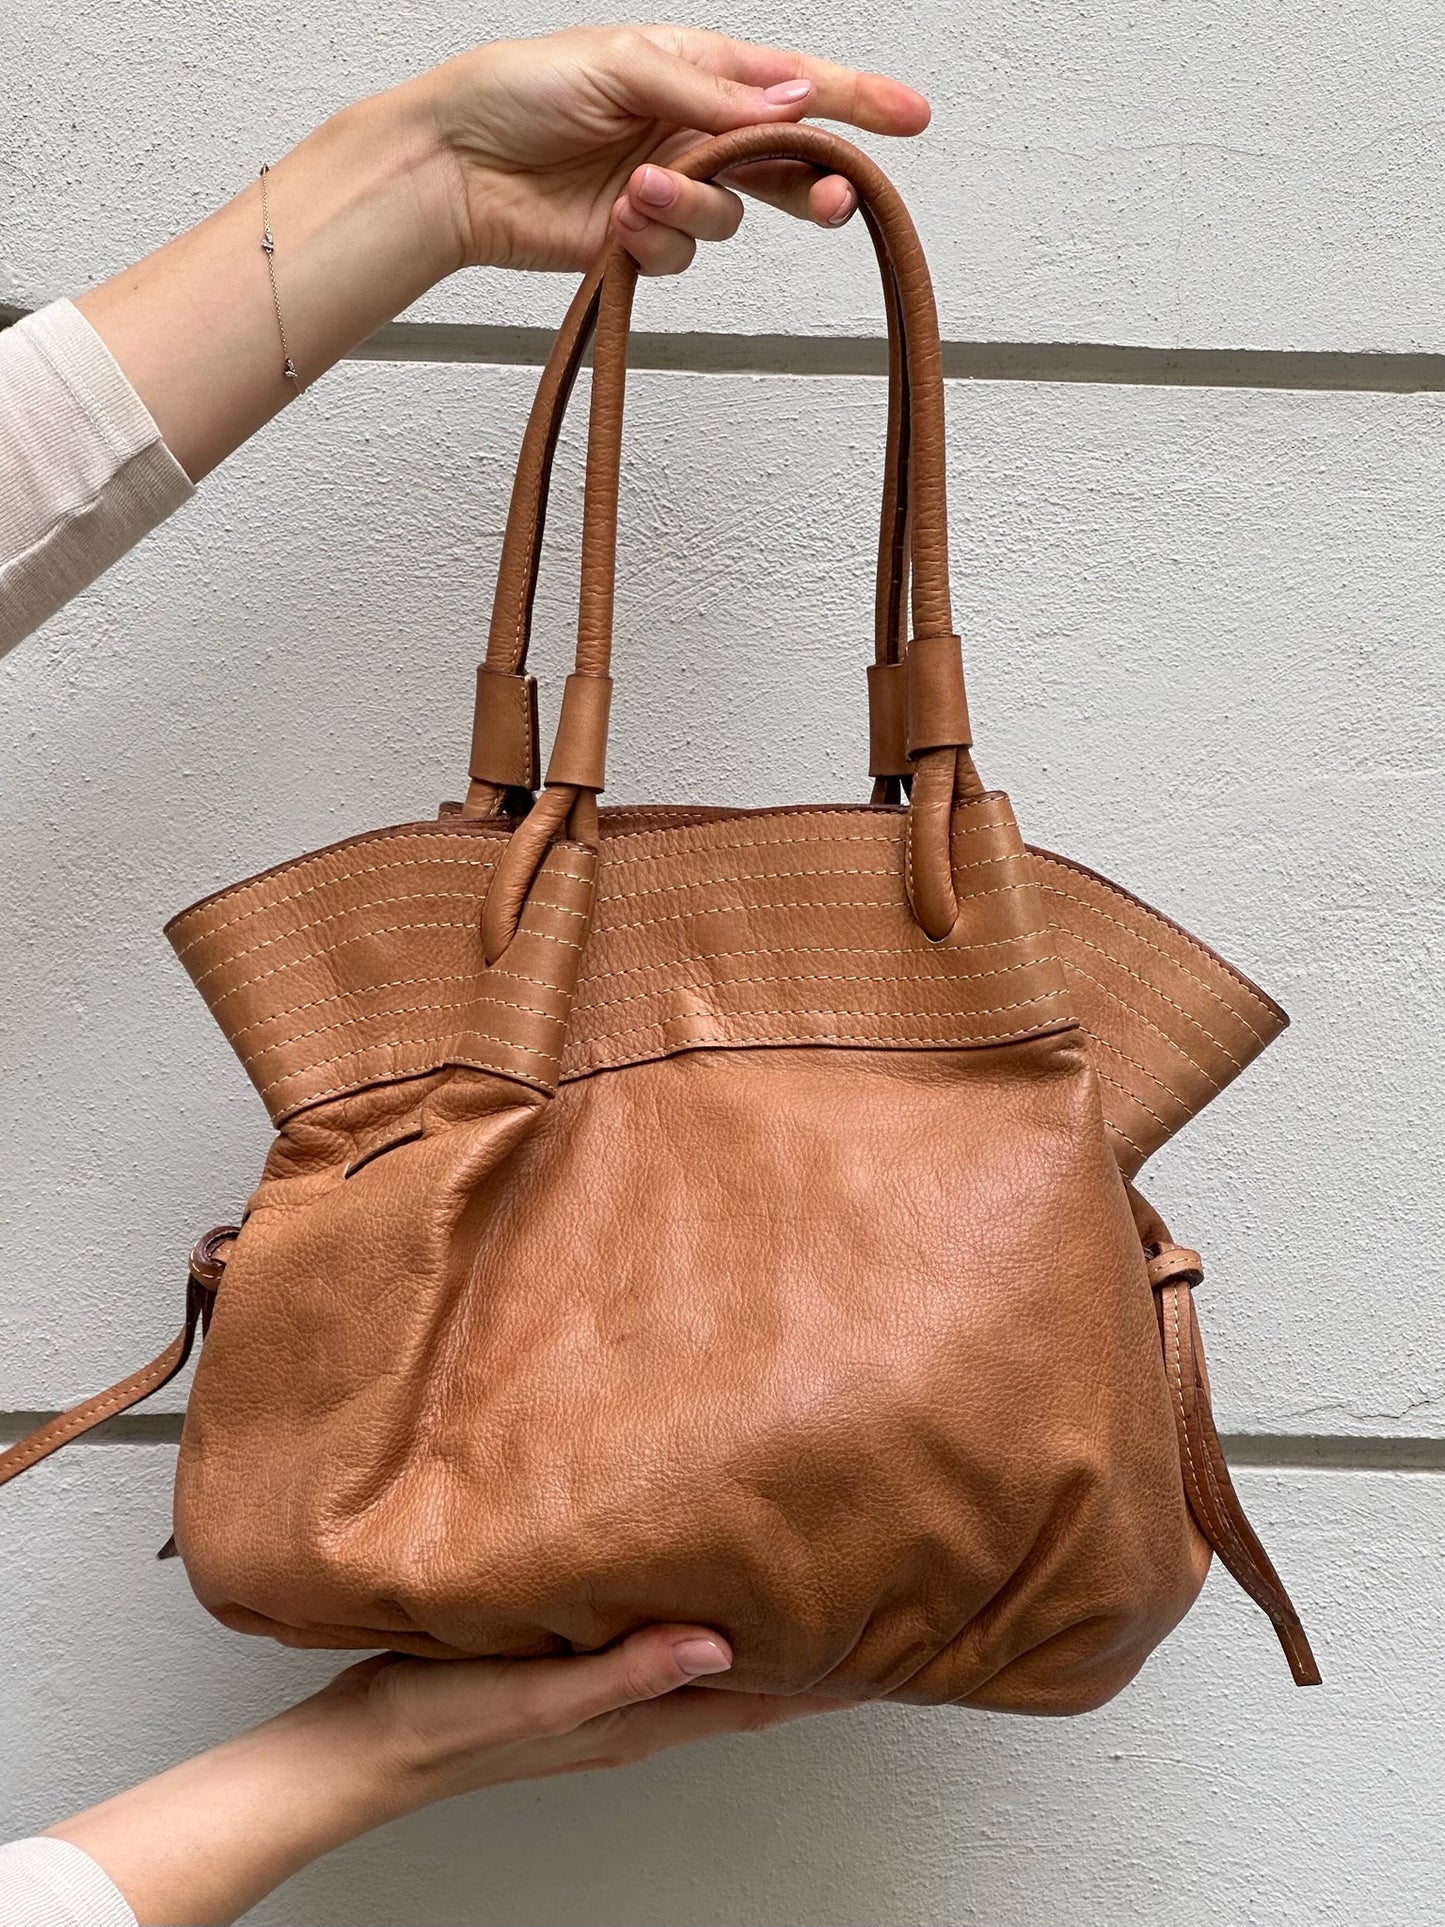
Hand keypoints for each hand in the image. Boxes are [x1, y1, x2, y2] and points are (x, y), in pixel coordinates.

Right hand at [49, 1627, 841, 1923]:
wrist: (354, 1750)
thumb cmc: (434, 1729)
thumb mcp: (534, 1699)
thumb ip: (624, 1672)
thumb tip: (719, 1645)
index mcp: (637, 1720)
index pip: (761, 1697)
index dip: (832, 1675)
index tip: (896, 1639)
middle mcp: (631, 1708)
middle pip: (749, 1679)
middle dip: (813, 1646)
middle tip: (871, 1596)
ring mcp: (600, 1691)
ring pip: (705, 1657)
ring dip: (758, 1628)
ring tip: (807, 1581)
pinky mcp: (566, 1667)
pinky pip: (654, 1640)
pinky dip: (693, 1616)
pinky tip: (689, 1580)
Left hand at [413, 24, 930, 275]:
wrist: (456, 165)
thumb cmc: (521, 92)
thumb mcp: (623, 65)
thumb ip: (711, 93)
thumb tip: (790, 98)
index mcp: (696, 72)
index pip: (793, 86)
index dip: (856, 100)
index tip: (911, 116)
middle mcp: (692, 133)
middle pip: (783, 164)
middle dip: (809, 183)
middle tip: (829, 199)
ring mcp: (670, 192)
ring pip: (730, 217)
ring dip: (691, 208)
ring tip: (637, 191)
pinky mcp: (641, 243)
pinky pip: (680, 255)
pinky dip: (653, 240)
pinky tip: (615, 220)